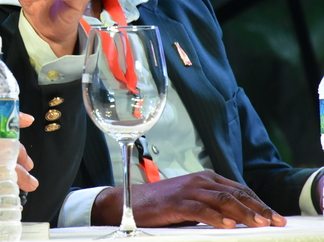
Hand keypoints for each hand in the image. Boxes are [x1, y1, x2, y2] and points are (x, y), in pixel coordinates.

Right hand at [91, 171, 286, 227]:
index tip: (276, 217)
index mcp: (205, 178)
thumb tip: (240, 220)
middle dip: (259, 209)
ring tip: (260, 224)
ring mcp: (188, 190)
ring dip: (244, 214)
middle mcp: (199, 180)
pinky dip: (217, 218)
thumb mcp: (192, 201)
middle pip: (235, 194)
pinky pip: (201, 209)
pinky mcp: (176, 202)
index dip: (260, 203)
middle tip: (276, 221)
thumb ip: (213, 205)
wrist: (129, 201)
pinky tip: (230, 226)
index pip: (240, 189)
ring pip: (223, 200)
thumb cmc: (162, 204)